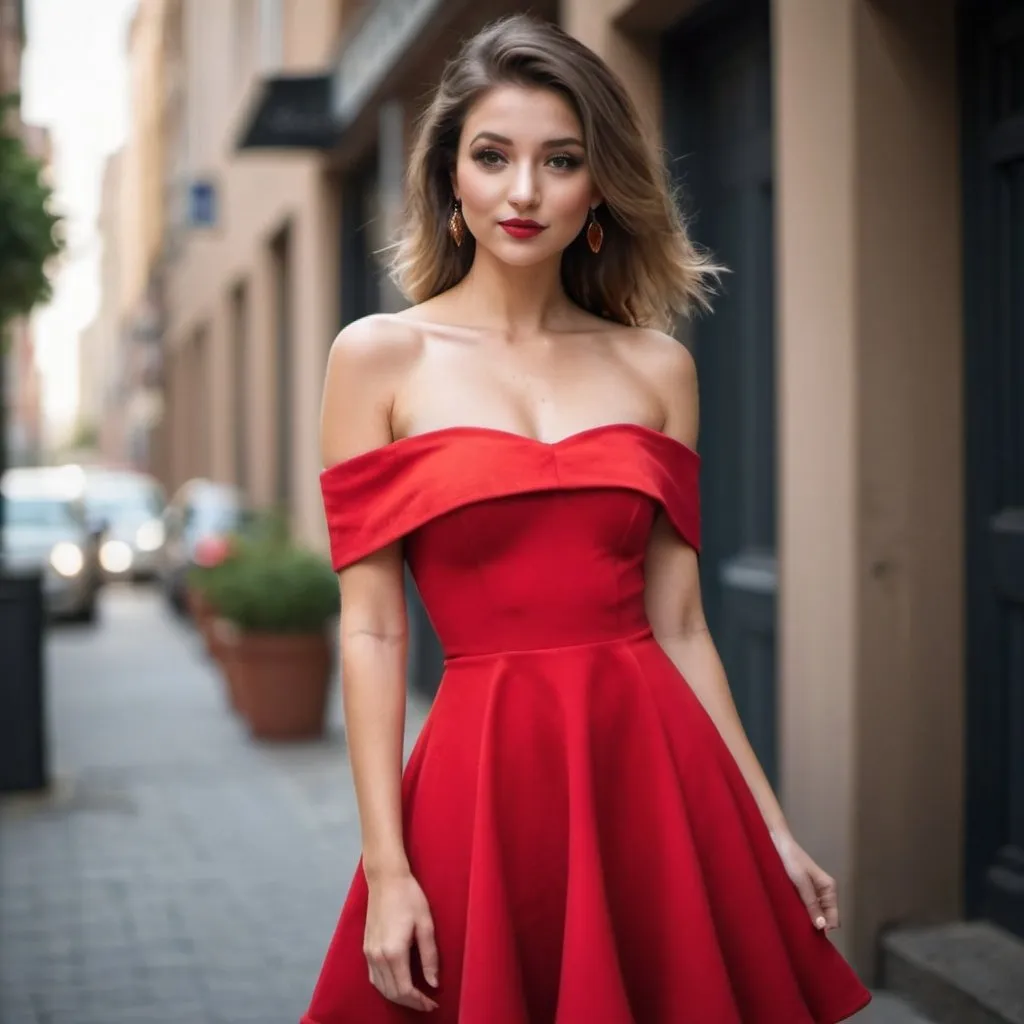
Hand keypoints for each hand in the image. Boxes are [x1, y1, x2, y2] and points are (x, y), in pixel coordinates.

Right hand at [364, 871, 439, 1011]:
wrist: (386, 879)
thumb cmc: (409, 897)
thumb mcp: (426, 925)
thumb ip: (430, 956)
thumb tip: (433, 983)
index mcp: (394, 952)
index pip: (405, 989)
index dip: (420, 1001)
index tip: (433, 1003)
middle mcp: (377, 957)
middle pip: (392, 993)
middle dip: (411, 1003)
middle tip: (428, 1003)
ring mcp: (368, 953)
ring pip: (381, 988)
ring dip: (398, 997)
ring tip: (416, 997)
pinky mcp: (365, 948)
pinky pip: (374, 978)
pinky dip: (386, 987)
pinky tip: (398, 985)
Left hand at [770, 830, 839, 931]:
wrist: (779, 843)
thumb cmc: (792, 860)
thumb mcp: (801, 882)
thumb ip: (812, 904)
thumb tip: (822, 927)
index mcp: (829, 888)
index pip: (834, 917)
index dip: (825, 927)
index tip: (811, 935)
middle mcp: (825, 891)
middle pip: (825, 916)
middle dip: (816, 924)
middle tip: (801, 931)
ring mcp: (814, 891)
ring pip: (816, 912)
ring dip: (808, 918)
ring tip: (796, 925)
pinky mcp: (803, 890)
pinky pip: (807, 906)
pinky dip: (802, 912)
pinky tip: (793, 916)